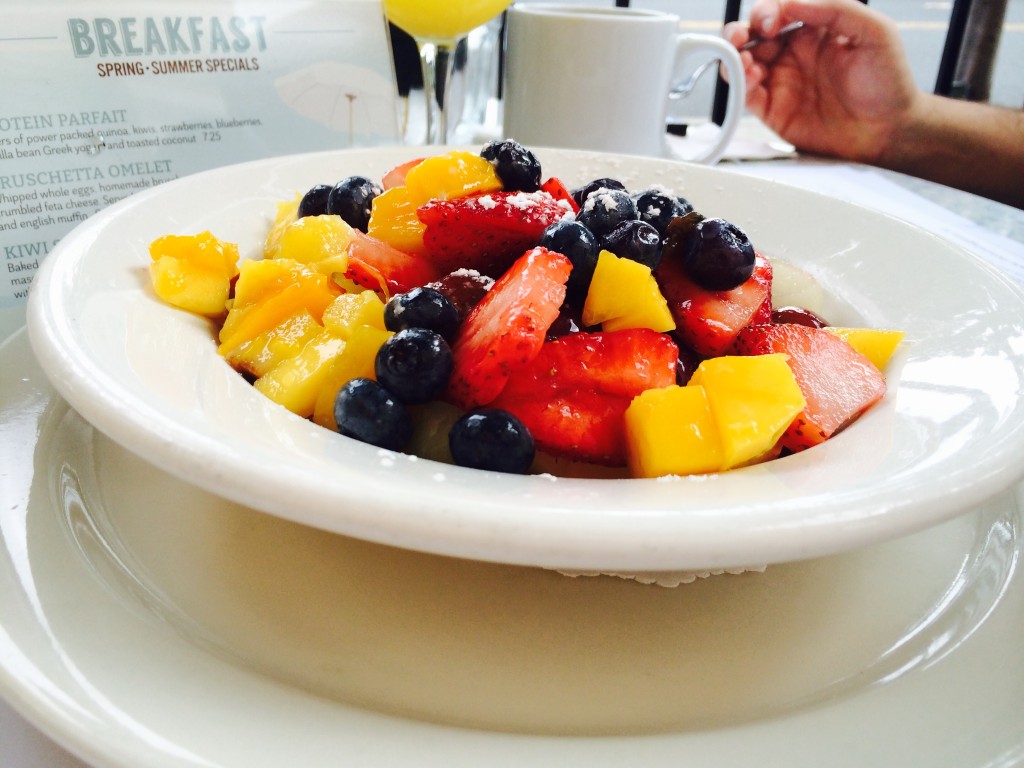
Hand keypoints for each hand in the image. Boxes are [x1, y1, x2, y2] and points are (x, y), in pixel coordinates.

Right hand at [724, 0, 919, 162]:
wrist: (887, 132)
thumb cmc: (889, 83)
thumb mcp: (875, 32)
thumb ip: (836, 9)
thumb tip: (792, 2)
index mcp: (815, 29)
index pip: (781, 10)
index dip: (768, 11)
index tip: (773, 22)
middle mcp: (794, 53)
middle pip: (753, 34)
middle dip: (740, 31)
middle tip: (740, 37)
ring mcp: (781, 81)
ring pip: (742, 62)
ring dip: (733, 57)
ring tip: (742, 60)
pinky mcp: (773, 110)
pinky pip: (745, 94)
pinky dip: (738, 85)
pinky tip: (748, 79)